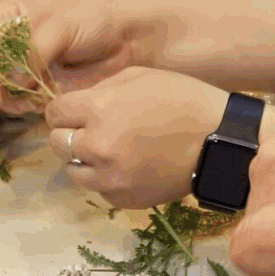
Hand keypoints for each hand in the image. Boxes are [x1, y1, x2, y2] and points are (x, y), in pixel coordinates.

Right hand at [0, 0, 142, 105]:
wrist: (126, 35)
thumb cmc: (93, 19)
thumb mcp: (60, 27)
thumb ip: (34, 52)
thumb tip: (14, 81)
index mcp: (10, 13)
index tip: (1, 77)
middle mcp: (11, 37)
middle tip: (15, 97)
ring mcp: (24, 61)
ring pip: (2, 87)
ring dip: (11, 98)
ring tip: (29, 102)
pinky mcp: (38, 81)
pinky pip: (21, 97)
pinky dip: (26, 104)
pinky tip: (37, 104)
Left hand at [44, 67, 229, 208]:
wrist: (219, 141)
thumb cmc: (182, 99)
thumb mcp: (139, 76)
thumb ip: (100, 89)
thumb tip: (75, 103)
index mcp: (99, 109)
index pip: (54, 113)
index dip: (64, 109)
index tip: (75, 110)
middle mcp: (98, 146)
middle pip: (57, 143)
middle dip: (69, 133)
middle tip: (90, 129)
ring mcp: (110, 177)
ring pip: (72, 171)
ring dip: (82, 159)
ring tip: (106, 149)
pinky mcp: (124, 199)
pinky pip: (97, 189)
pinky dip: (104, 178)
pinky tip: (124, 165)